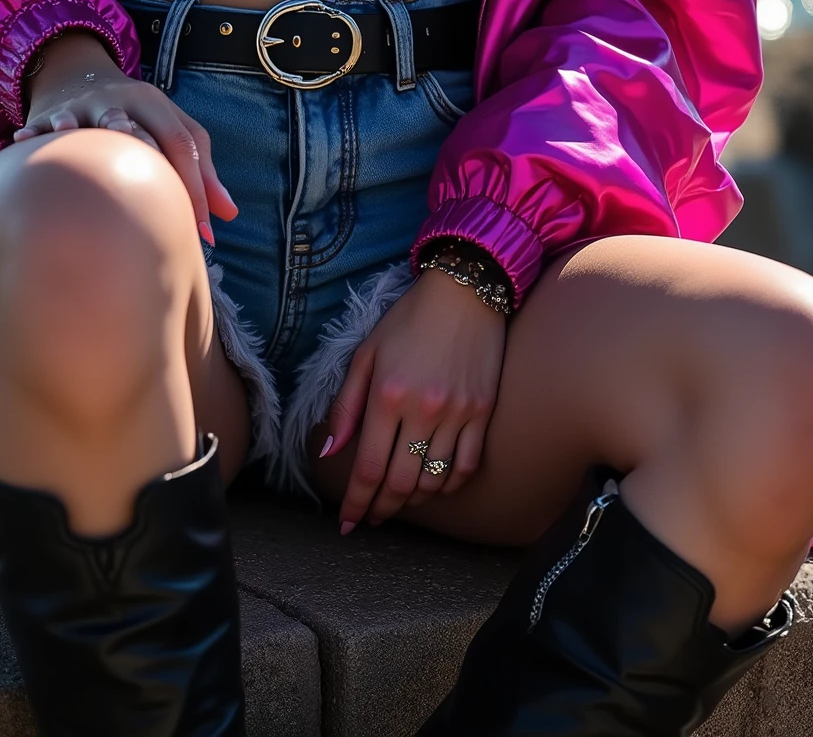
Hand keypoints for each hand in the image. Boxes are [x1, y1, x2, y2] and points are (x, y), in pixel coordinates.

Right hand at [14, 32, 237, 246]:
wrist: (82, 76)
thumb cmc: (138, 117)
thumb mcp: (172, 129)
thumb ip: (202, 170)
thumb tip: (228, 215)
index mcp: (154, 102)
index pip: (182, 141)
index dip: (197, 185)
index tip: (203, 233)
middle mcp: (120, 98)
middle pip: (135, 127)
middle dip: (147, 164)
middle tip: (154, 208)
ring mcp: (84, 104)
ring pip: (88, 117)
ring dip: (84, 130)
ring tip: (79, 142)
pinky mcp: (52, 113)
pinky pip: (42, 124)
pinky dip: (34, 134)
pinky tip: (23, 142)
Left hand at [322, 266, 506, 531]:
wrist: (464, 290)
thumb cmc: (409, 319)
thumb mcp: (366, 353)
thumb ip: (346, 405)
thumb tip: (330, 452)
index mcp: (387, 395)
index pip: (368, 468)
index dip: (356, 503)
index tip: (348, 523)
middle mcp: (423, 410)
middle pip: (400, 484)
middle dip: (382, 510)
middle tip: (372, 517)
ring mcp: (458, 414)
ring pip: (434, 481)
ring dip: (412, 500)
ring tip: (399, 499)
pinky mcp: (483, 412)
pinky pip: (466, 467)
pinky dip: (448, 485)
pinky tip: (434, 484)